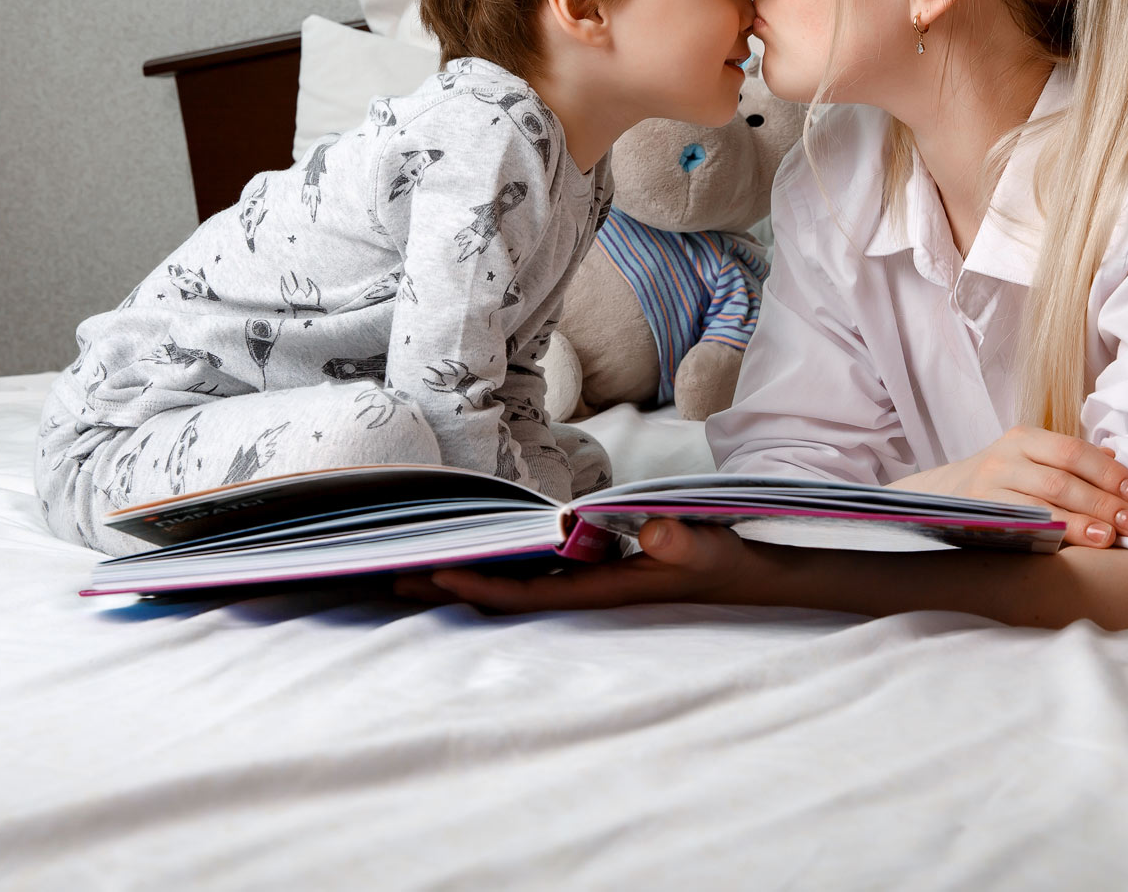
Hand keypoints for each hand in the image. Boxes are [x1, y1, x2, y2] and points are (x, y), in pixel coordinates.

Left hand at [410, 520, 762, 613]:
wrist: (738, 579)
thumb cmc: (720, 562)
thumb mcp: (707, 548)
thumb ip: (684, 542)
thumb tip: (656, 533)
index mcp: (601, 592)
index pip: (528, 594)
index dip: (481, 586)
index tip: (436, 572)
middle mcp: (582, 592)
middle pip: (502, 595)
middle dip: (449, 585)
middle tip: (388, 572)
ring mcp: (582, 584)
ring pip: (510, 584)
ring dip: (463, 576)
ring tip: (407, 564)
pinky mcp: (588, 571)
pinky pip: (528, 572)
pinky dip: (493, 564)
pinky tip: (469, 552)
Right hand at [893, 425, 1127, 546]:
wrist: (945, 496)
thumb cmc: (1005, 478)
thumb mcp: (1034, 458)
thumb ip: (1073, 459)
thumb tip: (1120, 457)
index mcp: (1024, 438)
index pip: (1073, 451)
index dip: (1109, 472)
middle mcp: (1004, 459)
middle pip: (1062, 479)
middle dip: (1103, 501)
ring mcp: (989, 489)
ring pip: (1042, 505)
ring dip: (1082, 523)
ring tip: (1111, 537)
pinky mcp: (982, 517)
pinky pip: (1022, 528)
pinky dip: (1052, 536)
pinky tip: (1075, 545)